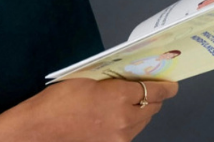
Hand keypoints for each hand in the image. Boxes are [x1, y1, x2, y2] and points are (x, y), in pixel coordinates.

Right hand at [11, 77, 178, 141]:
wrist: (42, 128)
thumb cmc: (60, 100)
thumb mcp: (89, 79)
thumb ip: (114, 80)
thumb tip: (131, 78)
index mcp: (120, 96)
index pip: (155, 90)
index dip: (166, 86)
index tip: (171, 84)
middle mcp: (126, 119)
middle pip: (153, 107)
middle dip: (154, 96)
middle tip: (150, 87)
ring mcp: (121, 137)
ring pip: (144, 121)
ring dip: (143, 110)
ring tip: (133, 101)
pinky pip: (131, 132)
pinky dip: (131, 122)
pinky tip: (119, 115)